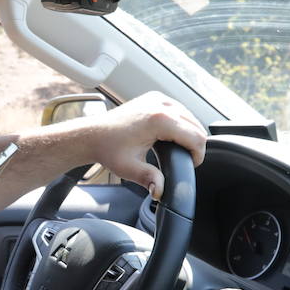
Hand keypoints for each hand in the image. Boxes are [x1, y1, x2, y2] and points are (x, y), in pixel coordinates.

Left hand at [84, 92, 206, 198]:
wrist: (92, 134)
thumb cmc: (108, 148)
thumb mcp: (130, 168)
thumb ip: (149, 179)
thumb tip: (160, 192)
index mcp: (159, 120)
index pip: (196, 137)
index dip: (198, 155)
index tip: (191, 165)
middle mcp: (160, 104)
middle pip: (196, 125)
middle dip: (195, 145)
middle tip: (185, 160)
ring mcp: (158, 98)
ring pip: (190, 116)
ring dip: (190, 133)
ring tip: (180, 150)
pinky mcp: (155, 97)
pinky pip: (179, 110)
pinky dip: (181, 123)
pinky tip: (174, 136)